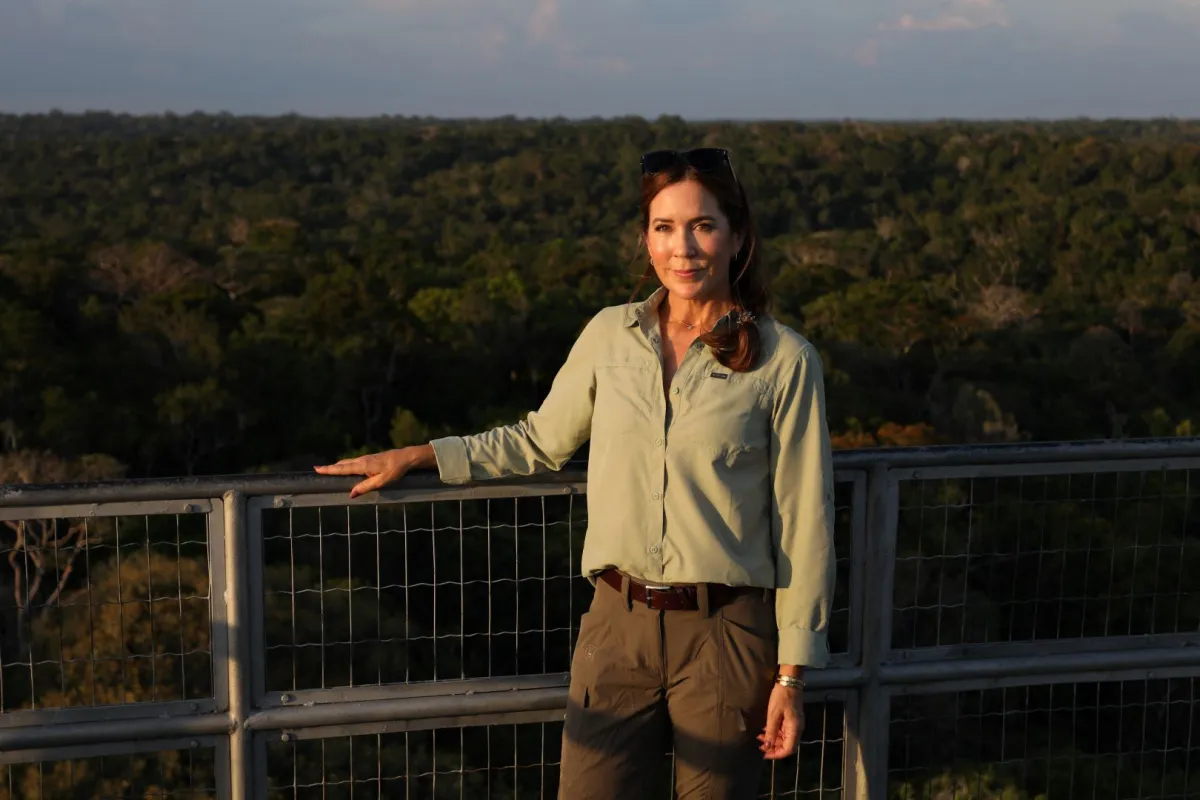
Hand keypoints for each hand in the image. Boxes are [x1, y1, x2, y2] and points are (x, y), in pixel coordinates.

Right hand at [314, 445, 433, 497]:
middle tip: (318, 469)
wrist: (406, 457)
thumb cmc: (395, 470)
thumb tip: (351, 494)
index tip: (317, 469)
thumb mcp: (381, 481)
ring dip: (338, 466)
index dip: (329, 470)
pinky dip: (346, 465)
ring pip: (348, 462)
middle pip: (342, 464)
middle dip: (330, 467)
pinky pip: (354, 462)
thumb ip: (366, 487)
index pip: (342, 469)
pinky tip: (347, 468)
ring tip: (329, 469)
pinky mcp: (370, 459)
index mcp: (362, 466)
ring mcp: (366, 458)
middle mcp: (362, 460)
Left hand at [757, 682, 803, 759]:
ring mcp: (795, 724)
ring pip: (784, 739)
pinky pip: (784, 731)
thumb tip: (767, 746)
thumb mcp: (773, 714)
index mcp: (794, 729)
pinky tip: (765, 730)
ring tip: (759, 736)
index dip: (776, 754)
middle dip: (773, 747)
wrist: (789, 681)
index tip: (764, 754)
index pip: (788, 749)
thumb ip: (770, 731)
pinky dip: (775, 733)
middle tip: (759, 745)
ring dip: (773, 740)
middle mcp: (797, 729)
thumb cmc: (781, 697)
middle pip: (787, 745)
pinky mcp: (792, 719)